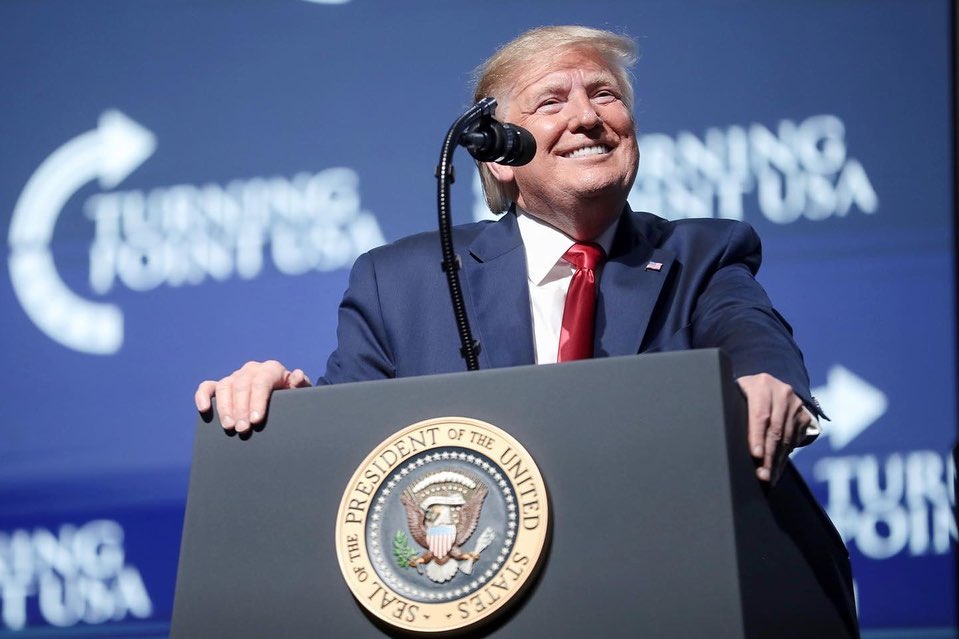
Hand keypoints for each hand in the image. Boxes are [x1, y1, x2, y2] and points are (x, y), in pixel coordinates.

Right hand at [195, 360, 310, 432]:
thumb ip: (301, 384)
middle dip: (241, 409)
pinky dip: (202, 396)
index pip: (261, 382)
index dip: (257, 401)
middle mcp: (251, 370)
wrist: (285, 398)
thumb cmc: (293, 397)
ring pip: (224, 387)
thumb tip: (297, 376)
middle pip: (241, 386)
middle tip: (242, 430)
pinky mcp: (222, 386)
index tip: (256, 420)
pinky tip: (203, 409)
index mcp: (271, 369)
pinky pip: (208, 387)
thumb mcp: (302, 393)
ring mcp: (235, 377)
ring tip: (228, 427)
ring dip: (224, 408)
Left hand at [736, 373, 813, 483]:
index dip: (757, 436)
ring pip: (787, 438)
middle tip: (762, 475)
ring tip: (769, 477)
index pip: (759, 415)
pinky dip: (785, 456)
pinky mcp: (804, 416)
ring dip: (777, 460)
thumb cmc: (746, 392)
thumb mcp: (738, 393)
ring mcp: (796, 405)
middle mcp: (782, 393)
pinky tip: (777, 468)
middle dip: (768, 455)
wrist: (770, 383)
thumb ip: (734, 409)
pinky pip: (795, 440)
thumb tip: (722, 434)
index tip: (755, 455)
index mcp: (761, 386)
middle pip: (775, 430)